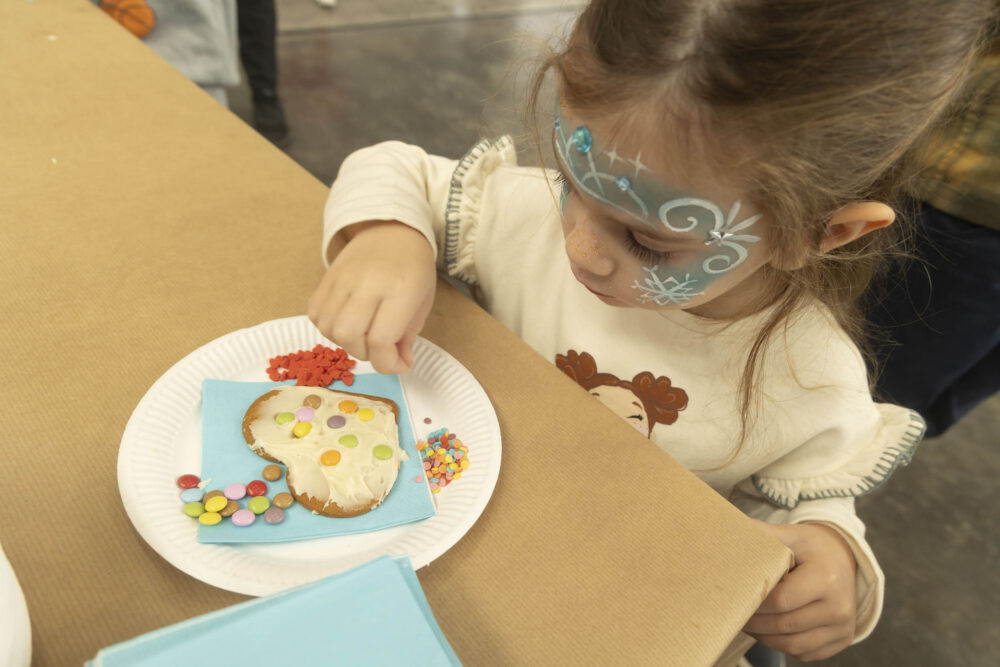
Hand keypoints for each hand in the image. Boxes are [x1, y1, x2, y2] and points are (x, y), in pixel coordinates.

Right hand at [308, 220, 435, 373]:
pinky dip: (328, 327)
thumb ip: (408, 336)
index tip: (398, 364)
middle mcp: (368, 283)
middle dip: (365, 353)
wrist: (392, 229)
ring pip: (330, 328)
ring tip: (362, 333)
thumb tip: (397, 364)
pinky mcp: (326, 277)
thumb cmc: (414, 268)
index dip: (388, 363)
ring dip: (346, 342)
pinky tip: (346, 321)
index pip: (381, 339)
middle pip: (350, 335)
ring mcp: (343, 278)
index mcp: (400, 289)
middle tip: (379, 346)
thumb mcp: (422, 302)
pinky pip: (315, 314)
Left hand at [744, 521, 857, 660]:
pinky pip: (804, 652)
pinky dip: (781, 645)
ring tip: (748, 624)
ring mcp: (843, 627)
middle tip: (734, 614)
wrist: (843, 558)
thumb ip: (762, 535)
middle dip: (754, 623)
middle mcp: (839, 607)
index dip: (754, 603)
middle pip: (784, 625)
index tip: (736, 598)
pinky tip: (767, 631)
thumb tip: (729, 532)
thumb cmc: (811, 547)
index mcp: (826, 579)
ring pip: (792, 644)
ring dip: (764, 638)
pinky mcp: (841, 640)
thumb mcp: (790, 535)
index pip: (780, 601)